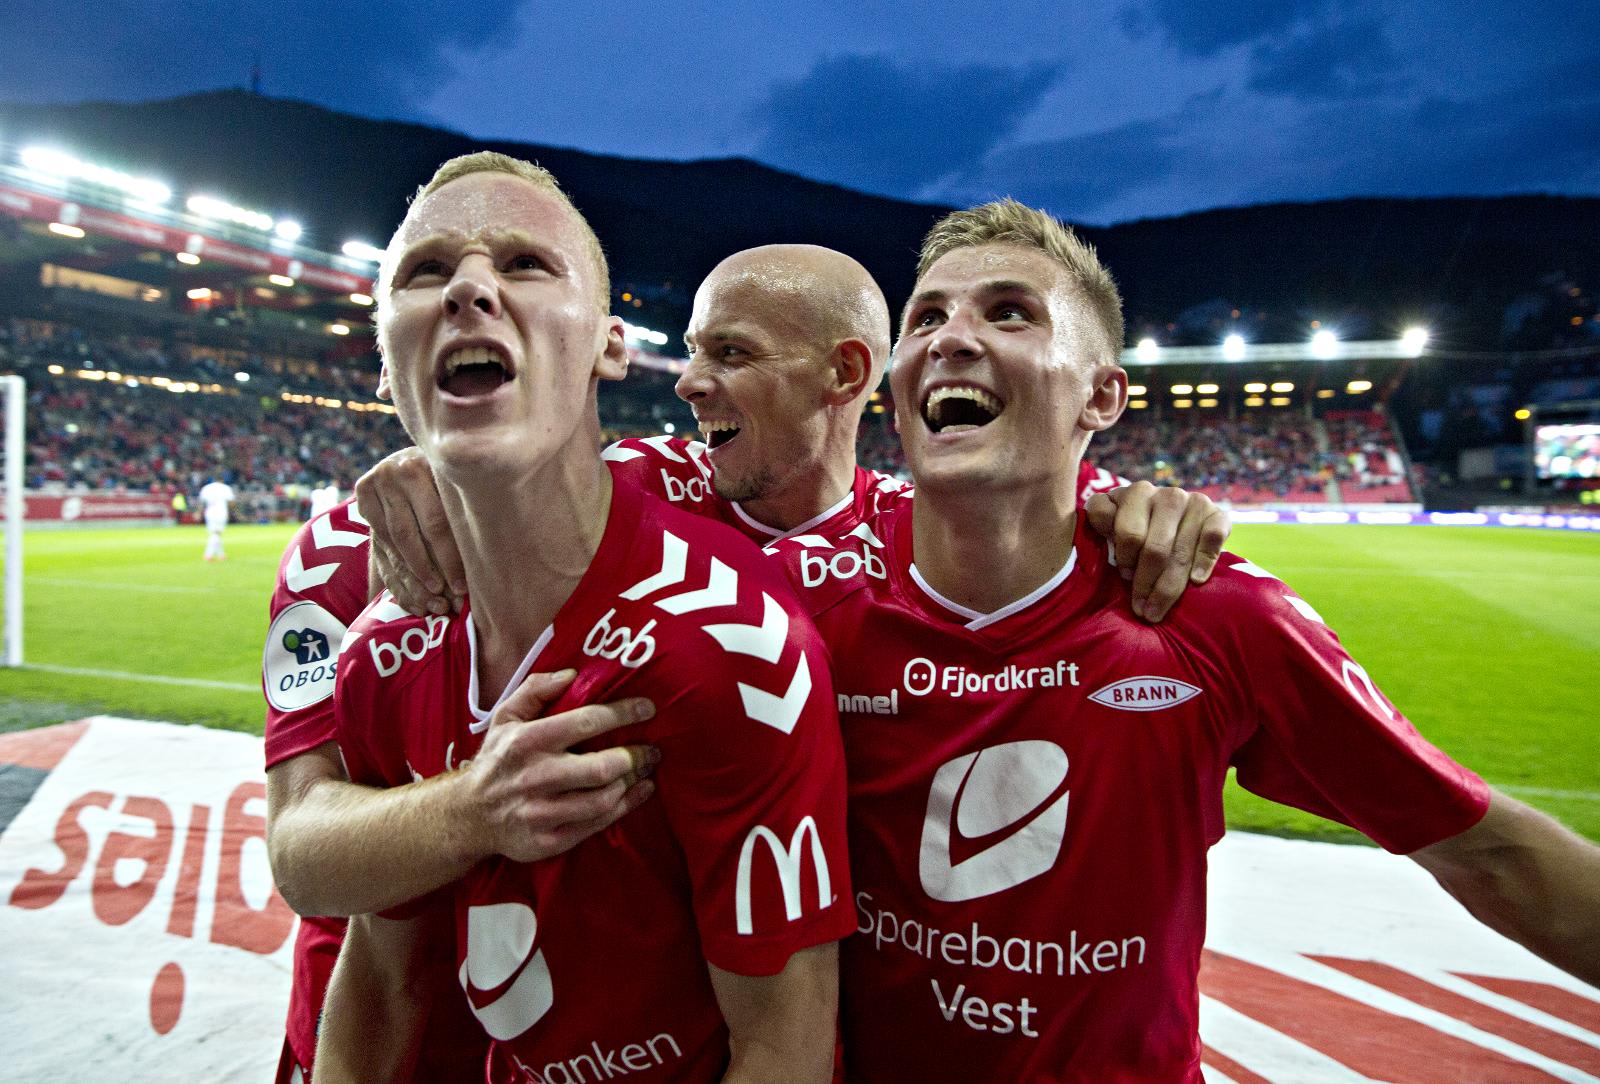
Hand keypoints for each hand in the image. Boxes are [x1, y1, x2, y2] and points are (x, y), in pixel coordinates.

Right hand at [355, 447, 463, 615]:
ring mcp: (373, 485)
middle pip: (410, 536)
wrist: (413, 457)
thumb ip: (465, 511)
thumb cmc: (452, 477)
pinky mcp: (362, 498)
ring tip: (432, 604)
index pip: (435, 523)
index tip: (462, 588)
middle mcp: (392, 473)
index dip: (449, 558)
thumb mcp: (458, 486)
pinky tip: (414, 599)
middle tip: (446, 601)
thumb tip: (490, 559)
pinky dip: (397, 578)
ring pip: (393, 545)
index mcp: (421, 465)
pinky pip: (378, 546)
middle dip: (430, 572)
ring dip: (413, 580)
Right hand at [463, 669, 659, 862]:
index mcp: (526, 741)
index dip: (622, 713)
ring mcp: (541, 813)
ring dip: (631, 782)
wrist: (468, 816)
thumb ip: (535, 689)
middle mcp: (534, 777)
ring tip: (644, 769)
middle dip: (635, 756)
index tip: (648, 708)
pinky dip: (625, 807)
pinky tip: (638, 792)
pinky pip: (597, 824)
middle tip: (651, 748)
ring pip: (603, 800)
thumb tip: (572, 674)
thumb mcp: (505, 717)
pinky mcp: (549, 840)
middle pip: (601, 767)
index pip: (585, 722)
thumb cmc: (497, 759)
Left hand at [1085, 481, 1228, 622]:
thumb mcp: (1110, 530)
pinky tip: (1197, 582)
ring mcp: (1192, 501)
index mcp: (1131, 494)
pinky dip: (1204, 561)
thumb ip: (1099, 531)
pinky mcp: (1216, 513)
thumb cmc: (1135, 536)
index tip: (1123, 578)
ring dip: (1168, 587)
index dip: (1124, 558)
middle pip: (1154, 548)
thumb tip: (1093, 552)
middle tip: (1141, 610)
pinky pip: (1212, 537)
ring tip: (1156, 611)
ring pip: (1179, 550)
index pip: (1127, 531)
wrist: (1181, 529)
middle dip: (1145, 584)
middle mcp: (1164, 493)